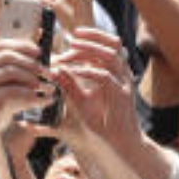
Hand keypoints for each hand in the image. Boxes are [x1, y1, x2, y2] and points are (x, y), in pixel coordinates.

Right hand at [0, 37, 50, 146]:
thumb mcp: (4, 81)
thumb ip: (17, 63)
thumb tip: (41, 38)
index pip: (2, 44)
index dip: (24, 45)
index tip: (41, 51)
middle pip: (8, 55)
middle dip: (33, 62)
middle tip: (49, 71)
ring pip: (12, 71)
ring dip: (34, 79)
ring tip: (47, 87)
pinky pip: (13, 90)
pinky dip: (31, 94)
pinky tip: (42, 99)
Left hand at [50, 28, 141, 155]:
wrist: (120, 143)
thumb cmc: (103, 123)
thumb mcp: (81, 101)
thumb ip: (70, 85)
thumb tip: (55, 71)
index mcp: (115, 74)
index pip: (110, 45)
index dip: (93, 37)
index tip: (73, 35)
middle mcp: (122, 75)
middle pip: (113, 45)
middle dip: (92, 37)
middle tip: (72, 38)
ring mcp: (124, 84)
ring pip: (111, 56)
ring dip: (90, 50)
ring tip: (71, 49)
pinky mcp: (122, 96)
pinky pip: (106, 77)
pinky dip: (88, 71)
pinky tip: (74, 71)